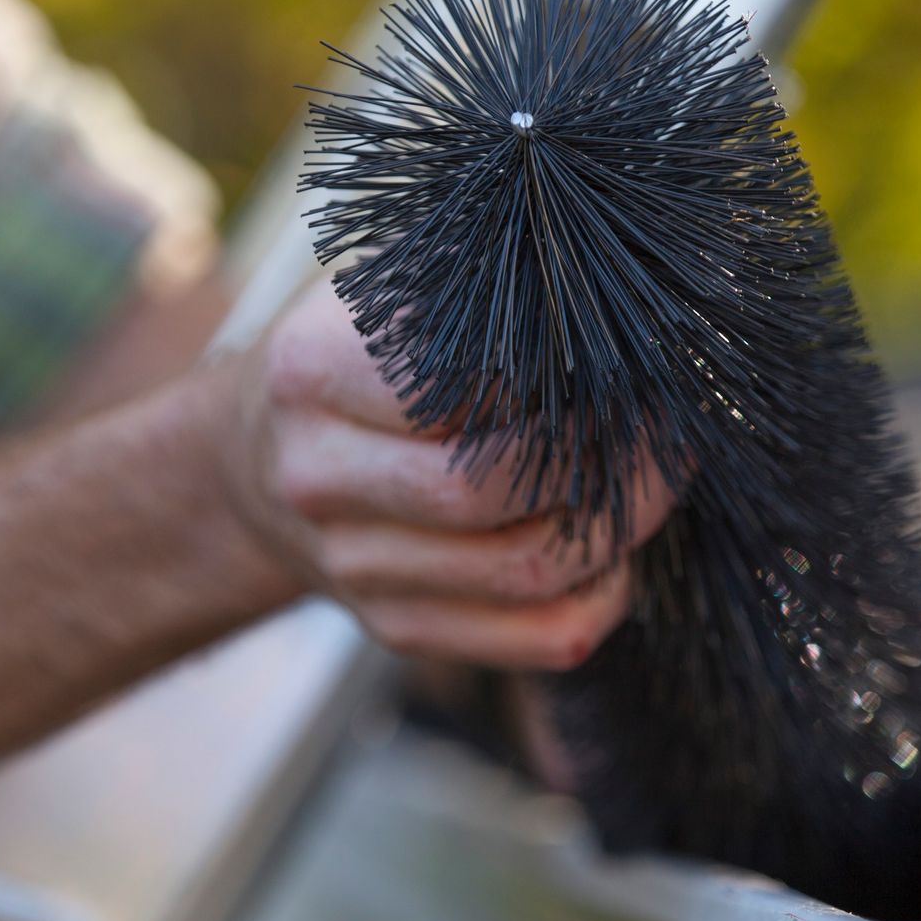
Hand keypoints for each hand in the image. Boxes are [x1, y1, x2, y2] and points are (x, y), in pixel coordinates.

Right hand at [217, 278, 675, 669]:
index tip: (626, 358)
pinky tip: (614, 550)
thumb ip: (470, 283)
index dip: (557, 376)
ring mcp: (352, 565)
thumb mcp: (384, 287)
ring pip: (523, 573)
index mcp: (309, 372)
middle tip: (664, 428)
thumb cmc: (358, 356)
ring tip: (653, 479)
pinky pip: (534, 639)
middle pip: (484, 492)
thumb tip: (605, 282)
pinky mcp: (395, 627)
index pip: (453, 384)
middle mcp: (317, 477)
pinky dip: (600, 598)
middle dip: (603, 462)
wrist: (257, 459)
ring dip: (616, 529)